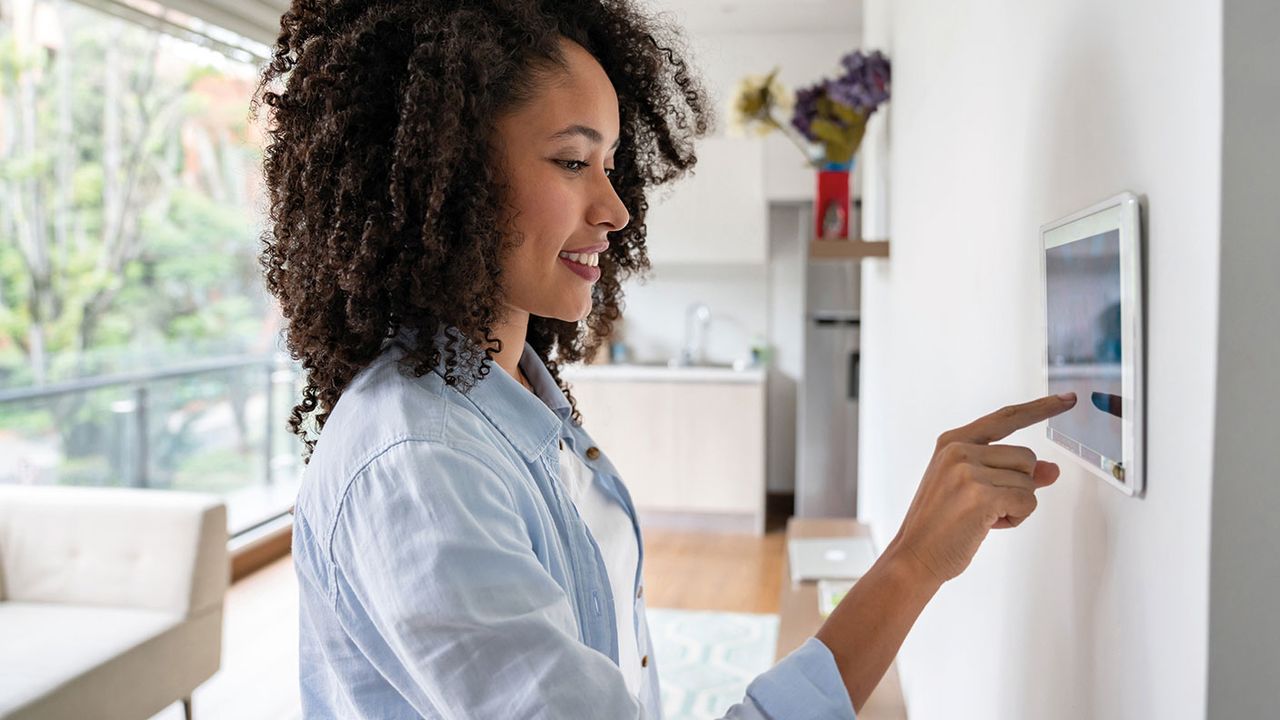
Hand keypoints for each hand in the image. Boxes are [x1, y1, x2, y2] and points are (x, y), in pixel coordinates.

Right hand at [885, 393, 1077, 585]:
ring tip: (982, 517)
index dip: (1040, 408)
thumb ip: (1009, 472)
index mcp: (952, 442)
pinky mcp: (981, 494)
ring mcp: (968, 471)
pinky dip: (1016, 518)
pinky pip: (1028, 502)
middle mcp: (959, 450)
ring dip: (1017, 504)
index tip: (1067, 399)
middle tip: (985, 506)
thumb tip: (1052, 470)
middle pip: (1026, 457)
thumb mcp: (972, 488)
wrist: (914, 556)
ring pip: (1029, 482)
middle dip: (1018, 486)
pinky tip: (987, 526)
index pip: (1006, 418)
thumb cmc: (940, 525)